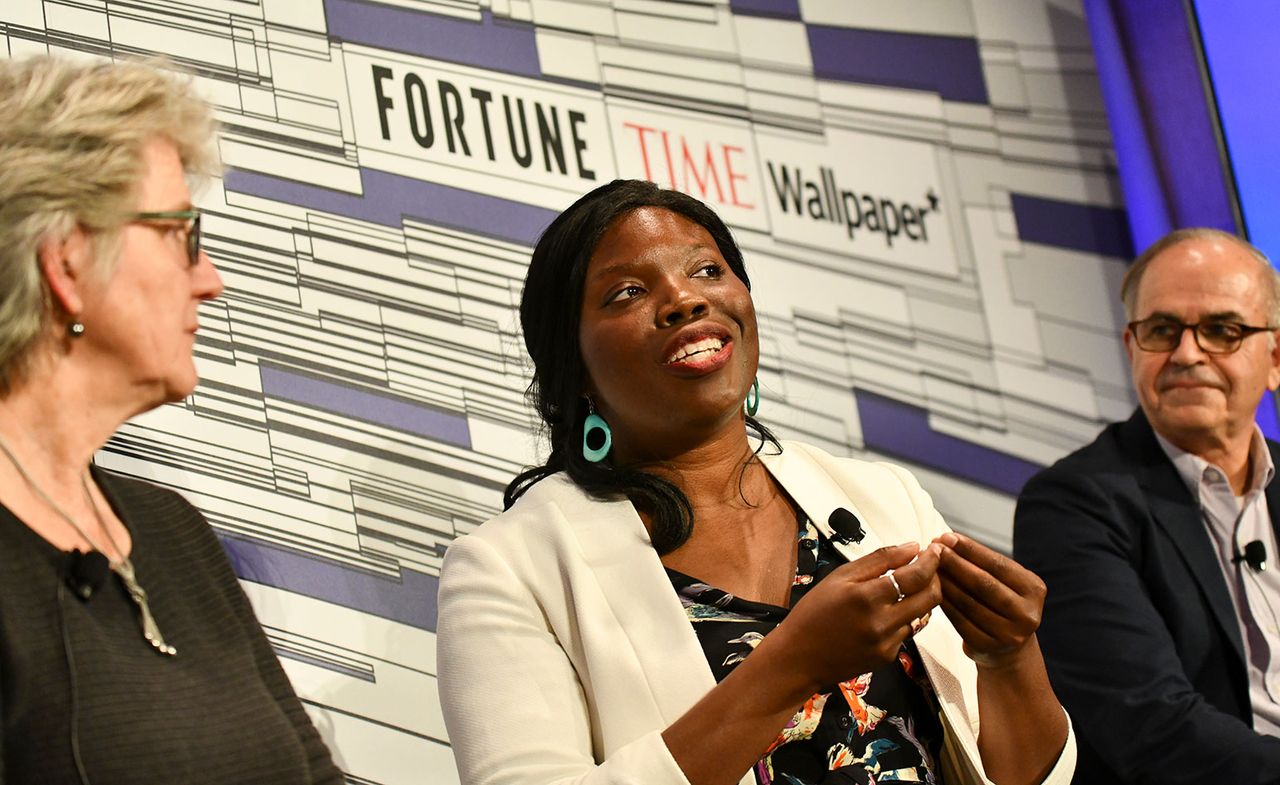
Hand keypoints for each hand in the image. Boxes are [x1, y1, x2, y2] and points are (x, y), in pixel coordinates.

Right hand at [776, 542, 942, 691]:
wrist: (799, 658)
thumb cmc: (814, 613)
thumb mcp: (839, 577)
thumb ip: (878, 560)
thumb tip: (911, 548)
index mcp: (867, 596)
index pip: (916, 575)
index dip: (931, 560)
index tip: (935, 549)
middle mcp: (882, 622)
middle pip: (930, 597)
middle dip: (936, 578)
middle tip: (929, 566)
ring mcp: (887, 643)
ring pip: (923, 615)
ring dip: (923, 597)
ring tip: (912, 585)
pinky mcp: (888, 656)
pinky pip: (908, 632)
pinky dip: (905, 617)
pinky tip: (889, 611)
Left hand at [933, 531, 1045, 669]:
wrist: (1008, 648)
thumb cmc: (1001, 603)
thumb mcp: (1005, 582)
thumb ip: (982, 563)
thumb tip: (943, 540)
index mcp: (1034, 589)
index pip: (998, 564)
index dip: (970, 549)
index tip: (947, 537)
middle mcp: (1026, 613)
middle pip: (983, 583)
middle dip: (955, 562)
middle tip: (932, 548)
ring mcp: (1008, 634)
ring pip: (968, 602)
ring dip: (945, 581)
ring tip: (927, 567)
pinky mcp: (988, 647)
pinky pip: (959, 620)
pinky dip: (944, 603)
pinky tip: (931, 590)